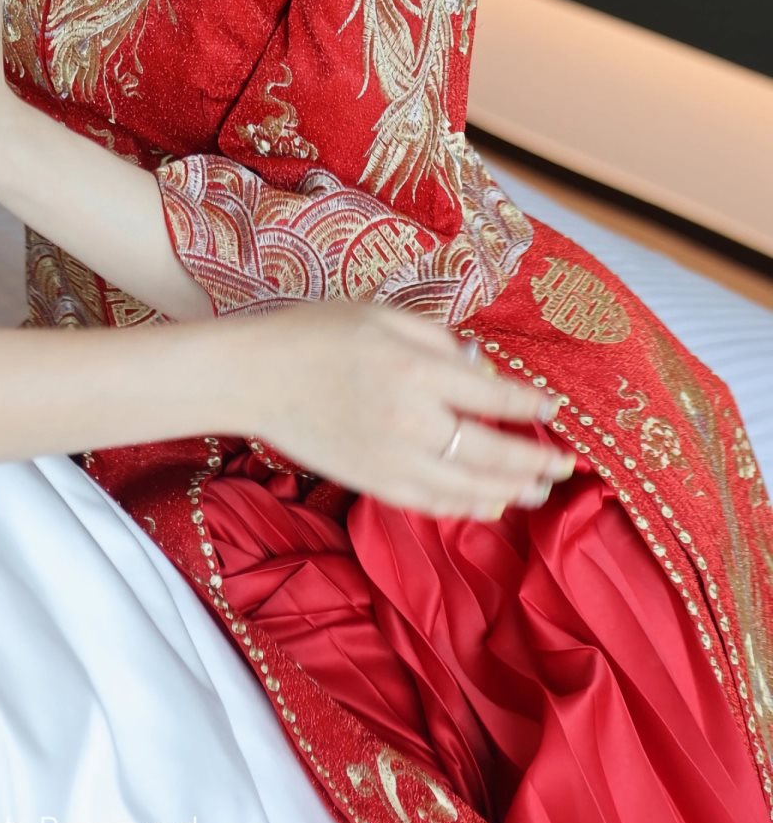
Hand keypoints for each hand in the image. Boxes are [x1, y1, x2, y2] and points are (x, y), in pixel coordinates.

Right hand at [238, 301, 575, 519]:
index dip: (531, 405)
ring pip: (470, 486)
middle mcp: (413, 420)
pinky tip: (489, 504)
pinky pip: (433, 504)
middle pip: (493, 451)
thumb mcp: (381, 316)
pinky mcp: (374, 483)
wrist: (256, 376)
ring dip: (512, 490)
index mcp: (417, 371)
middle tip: (566, 464)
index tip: (554, 408)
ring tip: (540, 489)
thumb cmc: (317, 334)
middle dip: (537, 459)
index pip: (494, 397)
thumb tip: (481, 371)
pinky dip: (467, 507)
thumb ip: (437, 341)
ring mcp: (393, 459)